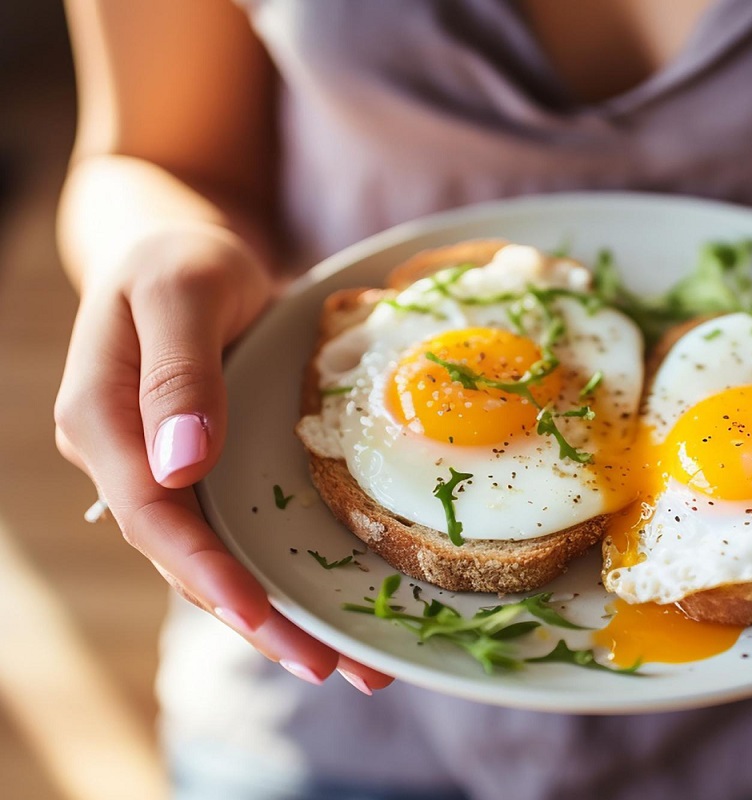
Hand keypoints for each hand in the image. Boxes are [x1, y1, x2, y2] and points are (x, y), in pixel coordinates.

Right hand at [55, 223, 391, 693]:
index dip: (204, 569)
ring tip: (348, 660)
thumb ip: (177, 369)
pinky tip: (336, 604)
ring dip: (276, 611)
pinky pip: (243, 530)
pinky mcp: (207, 469)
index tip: (263, 615)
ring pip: (218, 555)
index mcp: (102, 418)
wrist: (185, 249)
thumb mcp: (181, 289)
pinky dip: (285, 570)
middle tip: (328, 665)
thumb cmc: (179, 256)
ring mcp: (167, 470)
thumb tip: (179, 465)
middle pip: (186, 555)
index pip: (148, 512)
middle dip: (254, 616)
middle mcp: (128, 459)